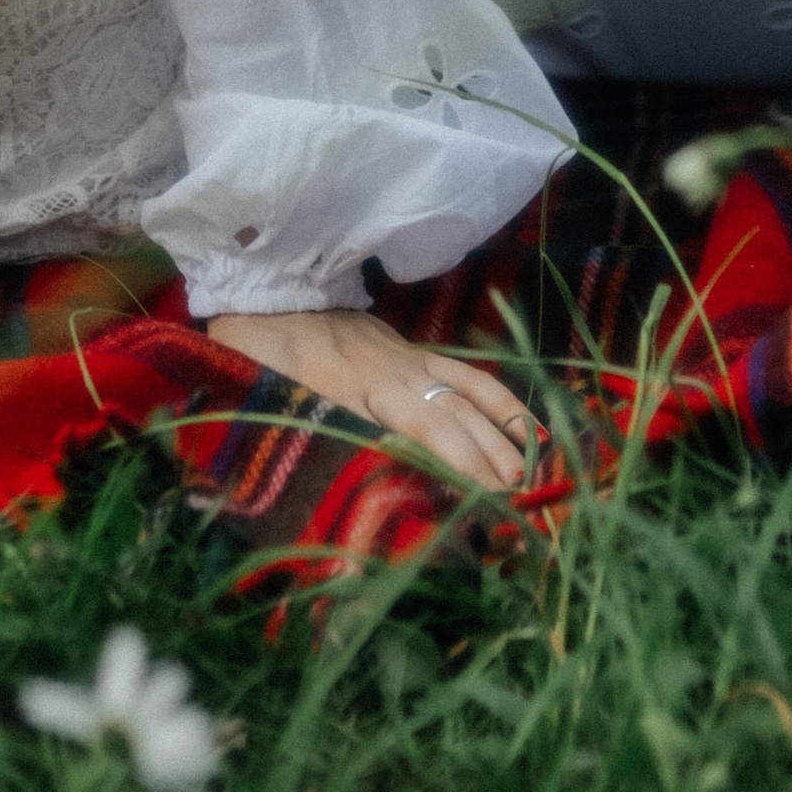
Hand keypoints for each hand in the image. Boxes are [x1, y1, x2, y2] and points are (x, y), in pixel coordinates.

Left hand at [206, 310, 538, 491]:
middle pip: (452, 416)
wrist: (269, 286)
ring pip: (467, 392)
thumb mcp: (261, 388)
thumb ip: (288, 427)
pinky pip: (465, 374)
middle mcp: (392, 373)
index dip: (455, 461)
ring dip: (503, 431)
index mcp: (356, 387)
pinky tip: (524, 429)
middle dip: (488, 460)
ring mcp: (407, 359)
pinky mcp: (412, 352)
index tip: (481, 500)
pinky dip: (499, 399)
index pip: (420, 426)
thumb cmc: (259, 347)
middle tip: (517, 505)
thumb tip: (298, 482)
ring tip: (532, 472)